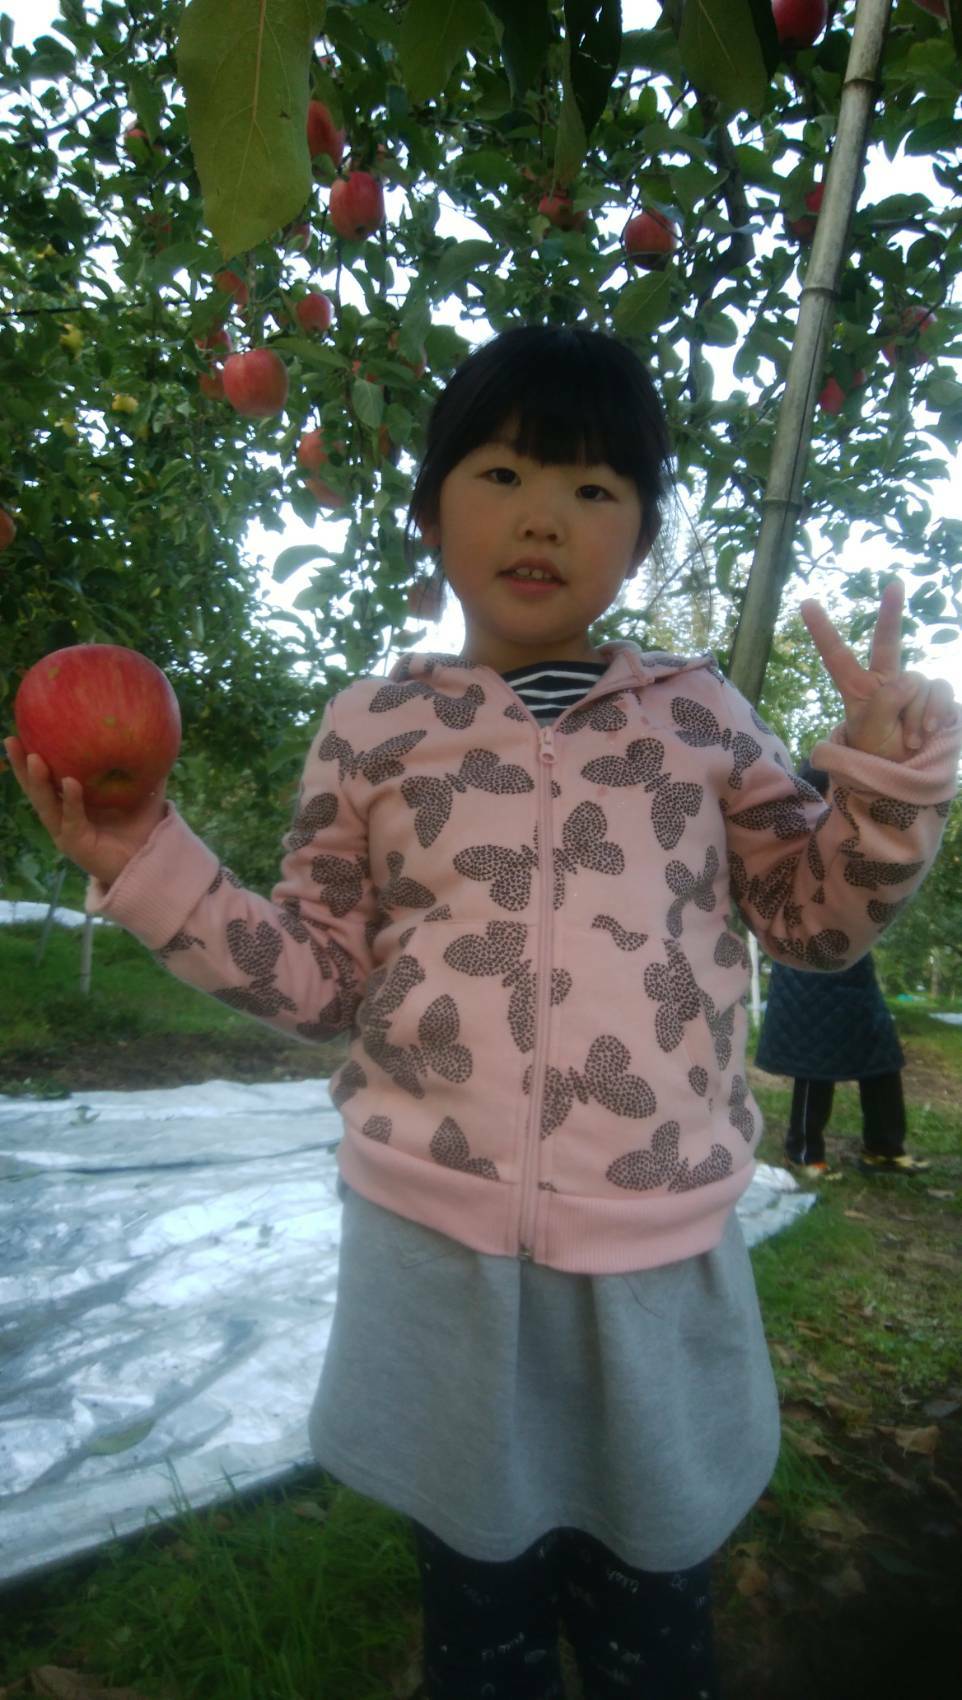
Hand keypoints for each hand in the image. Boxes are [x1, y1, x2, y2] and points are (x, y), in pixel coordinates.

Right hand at [3, 735, 166, 886]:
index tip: (22, 732)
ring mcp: (66, 832)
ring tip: (34, 758)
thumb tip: (157, 737)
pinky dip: (71, 801)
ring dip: (38, 781)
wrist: (149, 863)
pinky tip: (70, 783)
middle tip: (11, 741)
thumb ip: (146, 769)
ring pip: (46, 805)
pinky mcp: (77, 845)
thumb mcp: (144, 793)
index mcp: (72, 803)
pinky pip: (72, 820)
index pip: (46, 778)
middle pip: (35, 789)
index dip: (31, 758)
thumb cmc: (142, 829)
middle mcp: (63, 817)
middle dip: (21, 766)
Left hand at [800, 579, 957, 761]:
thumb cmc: (877, 756)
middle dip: (891, 612)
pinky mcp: (936, 695)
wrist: (905, 776)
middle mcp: (885, 682)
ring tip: (910, 741)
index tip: (806, 602)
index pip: (837, 656)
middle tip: (894, 583)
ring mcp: (912, 687)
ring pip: (917, 683)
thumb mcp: (870, 733)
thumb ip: (885, 703)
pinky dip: (935, 713)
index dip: (822, 631)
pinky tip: (929, 732)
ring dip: (916, 716)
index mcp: (857, 689)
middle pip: (886, 642)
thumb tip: (909, 680)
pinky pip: (940, 690)